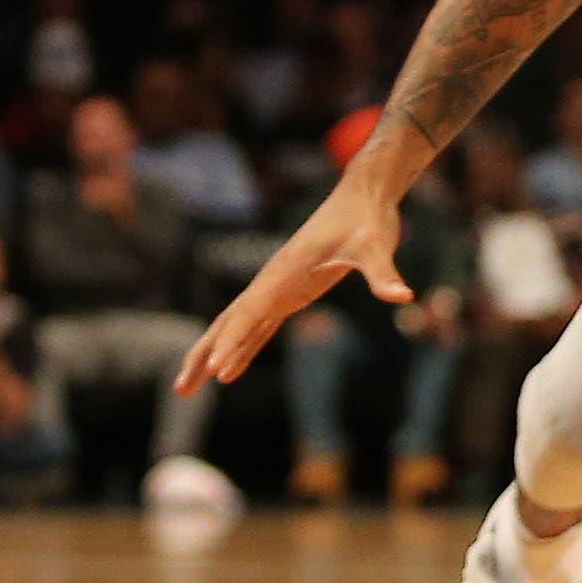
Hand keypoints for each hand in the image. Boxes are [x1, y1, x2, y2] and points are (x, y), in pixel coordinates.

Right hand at [176, 179, 408, 391]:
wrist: (363, 194)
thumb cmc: (367, 218)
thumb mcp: (377, 245)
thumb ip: (383, 273)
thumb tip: (401, 295)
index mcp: (285, 270)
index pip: (253, 311)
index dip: (235, 341)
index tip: (217, 371)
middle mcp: (273, 279)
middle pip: (229, 322)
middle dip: (204, 354)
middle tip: (180, 388)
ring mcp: (279, 286)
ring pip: (237, 325)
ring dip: (213, 354)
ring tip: (188, 385)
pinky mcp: (291, 291)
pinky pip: (258, 325)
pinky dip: (242, 347)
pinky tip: (231, 370)